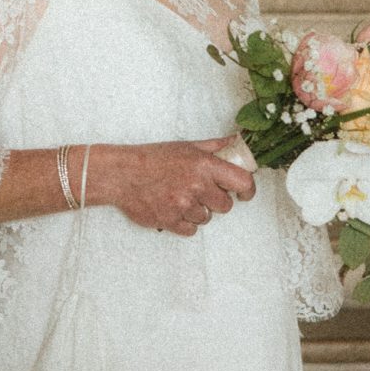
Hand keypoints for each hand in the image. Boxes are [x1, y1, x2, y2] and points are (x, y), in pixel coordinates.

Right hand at [107, 137, 255, 236]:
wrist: (121, 174)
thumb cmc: (152, 158)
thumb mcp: (185, 146)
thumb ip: (214, 146)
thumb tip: (235, 141)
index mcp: (204, 165)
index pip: (242, 182)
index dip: (248, 190)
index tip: (243, 194)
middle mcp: (197, 186)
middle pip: (225, 205)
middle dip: (216, 200)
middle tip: (200, 191)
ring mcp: (183, 206)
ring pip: (206, 218)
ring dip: (197, 210)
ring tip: (179, 197)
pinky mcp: (171, 222)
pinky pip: (191, 230)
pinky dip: (184, 222)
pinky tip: (172, 208)